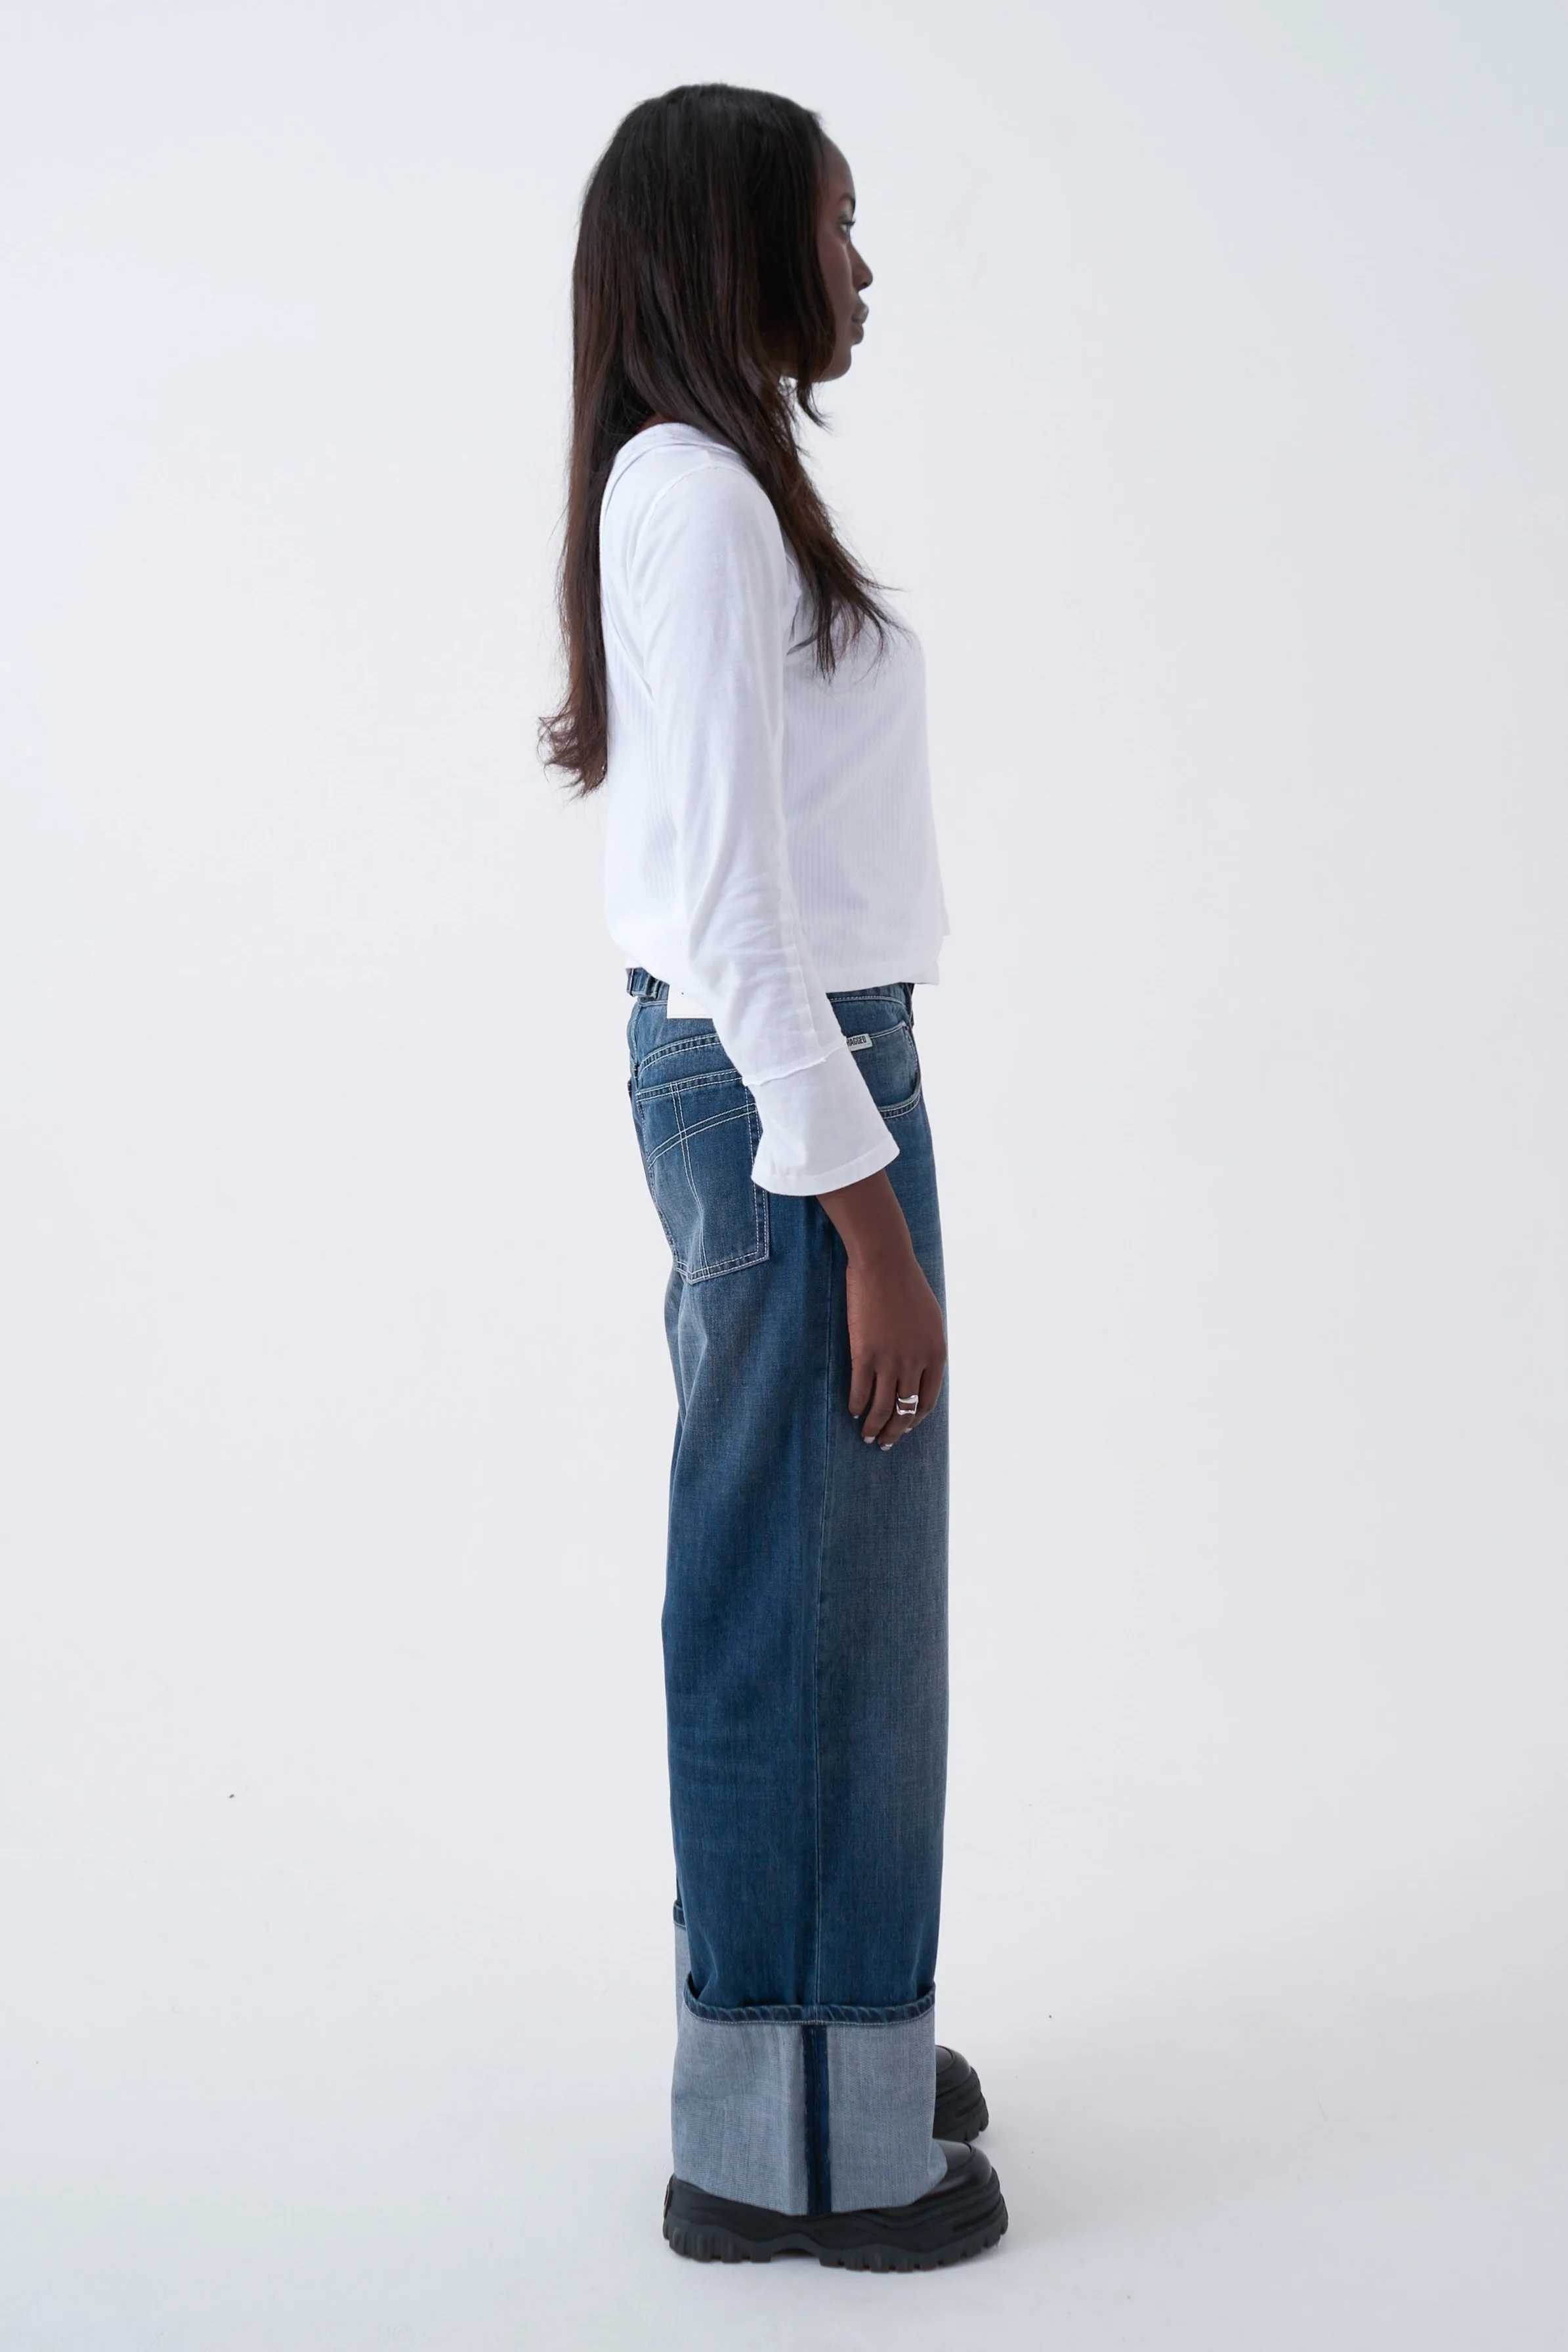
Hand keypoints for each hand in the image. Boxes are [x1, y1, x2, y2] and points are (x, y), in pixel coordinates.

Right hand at [817, 1171, 945, 1449]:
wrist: (885, 1264)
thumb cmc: (908, 1286)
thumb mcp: (931, 1319)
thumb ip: (927, 1347)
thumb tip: (920, 1369)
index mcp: (936, 1355)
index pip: (927, 1401)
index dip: (915, 1419)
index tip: (906, 1427)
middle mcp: (916, 1363)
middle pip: (905, 1410)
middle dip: (895, 1431)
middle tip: (885, 1443)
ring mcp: (890, 1360)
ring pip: (883, 1408)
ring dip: (874, 1427)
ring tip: (866, 1436)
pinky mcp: (865, 1354)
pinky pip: (861, 1391)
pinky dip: (857, 1406)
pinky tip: (853, 1411)